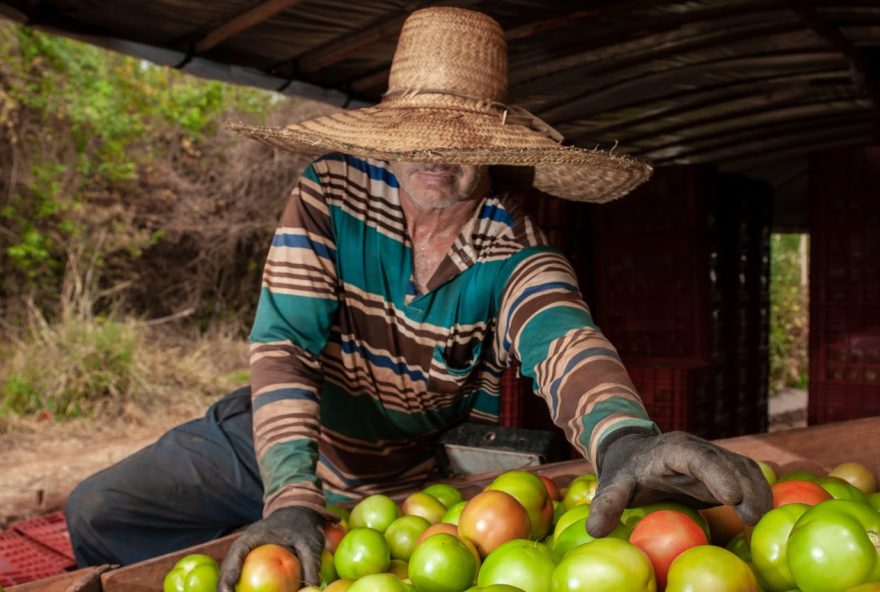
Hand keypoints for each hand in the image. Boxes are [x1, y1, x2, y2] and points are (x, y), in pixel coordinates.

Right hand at [219, 506, 324, 591]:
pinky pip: (242, 573)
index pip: (237, 553)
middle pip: (228, 566)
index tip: (227, 589)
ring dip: (229, 585)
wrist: (299, 512)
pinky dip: (241, 585)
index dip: (229, 572)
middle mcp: (246, 544)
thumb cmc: (303, 524)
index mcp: (255, 535)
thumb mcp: (309, 541)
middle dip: (224, 585)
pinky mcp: (252, 559)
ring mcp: (247, 552)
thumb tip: (312, 587)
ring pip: (231, 571)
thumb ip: (310, 562)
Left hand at [586, 431, 772, 537]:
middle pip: (727, 462)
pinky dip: (757, 494)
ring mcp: (713, 458)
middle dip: (745, 486)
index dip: (716, 473)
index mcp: (671, 450)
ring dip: (756, 491)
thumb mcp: (612, 485)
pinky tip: (758, 517)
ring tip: (757, 520)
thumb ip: (606, 504)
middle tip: (752, 517)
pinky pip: (747, 477)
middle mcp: (697, 449)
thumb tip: (596, 530)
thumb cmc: (624, 472)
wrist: (633, 454)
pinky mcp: (722, 470)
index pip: (697, 457)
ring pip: (743, 468)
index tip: (731, 496)